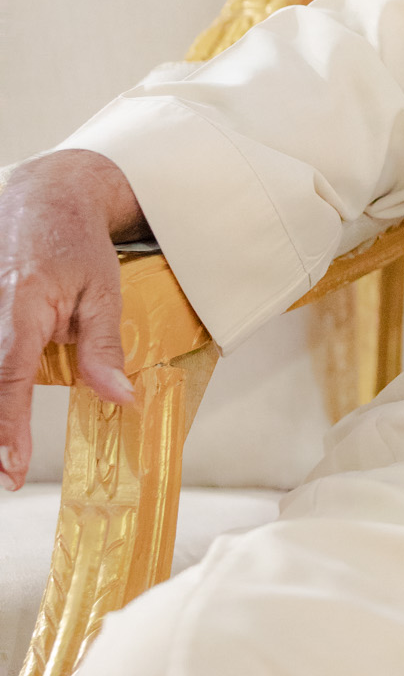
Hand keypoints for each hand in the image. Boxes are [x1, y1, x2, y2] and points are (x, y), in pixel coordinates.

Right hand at [0, 151, 146, 491]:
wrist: (43, 199)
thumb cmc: (76, 243)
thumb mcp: (104, 292)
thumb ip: (104, 348)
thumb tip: (120, 398)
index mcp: (22, 306)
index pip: (10, 376)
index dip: (8, 424)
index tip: (12, 463)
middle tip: (7, 476)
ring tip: (4, 457)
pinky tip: (4, 423)